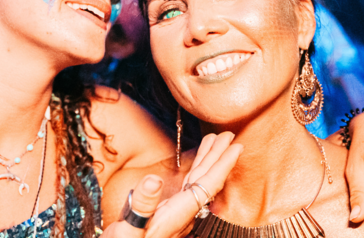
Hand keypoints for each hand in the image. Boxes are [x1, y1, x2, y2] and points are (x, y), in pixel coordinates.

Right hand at [101, 132, 242, 237]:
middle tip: (229, 135)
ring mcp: (177, 213)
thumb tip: (153, 180)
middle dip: (218, 156)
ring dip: (208, 160)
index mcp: (177, 215)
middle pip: (207, 180)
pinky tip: (197, 164)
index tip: (236, 146)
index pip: (207, 185)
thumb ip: (142, 206)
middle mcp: (182, 214)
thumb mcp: (127, 231)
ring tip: (215, 141)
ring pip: (199, 182)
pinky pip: (189, 186)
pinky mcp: (169, 212)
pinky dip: (195, 170)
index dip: (222, 165)